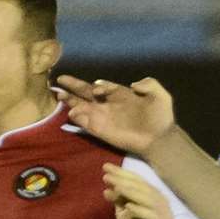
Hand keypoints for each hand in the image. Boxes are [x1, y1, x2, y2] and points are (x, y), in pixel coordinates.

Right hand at [53, 75, 175, 155]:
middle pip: (86, 94)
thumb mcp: (160, 94)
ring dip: (70, 101)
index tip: (96, 87)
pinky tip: (72, 112)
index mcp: (120, 95)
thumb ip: (148, 84)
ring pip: (82, 107)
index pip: (101, 86)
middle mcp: (108, 105)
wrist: (160, 138)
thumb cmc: (161, 117)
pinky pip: (86, 123)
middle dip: (72, 87)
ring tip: (59, 95)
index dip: (96, 84)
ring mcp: (103, 118)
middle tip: (59, 80)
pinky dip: (78, 118)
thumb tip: (132, 84)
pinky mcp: (101, 131)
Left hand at [103, 163, 181, 218]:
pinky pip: (150, 215)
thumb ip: (120, 203)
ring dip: (130, 191)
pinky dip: (139, 210)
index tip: (105, 166)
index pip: (135, 179)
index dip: (121, 172)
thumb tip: (106, 190)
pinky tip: (128, 206)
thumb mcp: (128, 215)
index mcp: (151, 193)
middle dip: (123, 179)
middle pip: (140, 186)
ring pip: (146, 198)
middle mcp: (158, 199)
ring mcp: (161, 211)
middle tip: (106, 175)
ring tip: (116, 187)